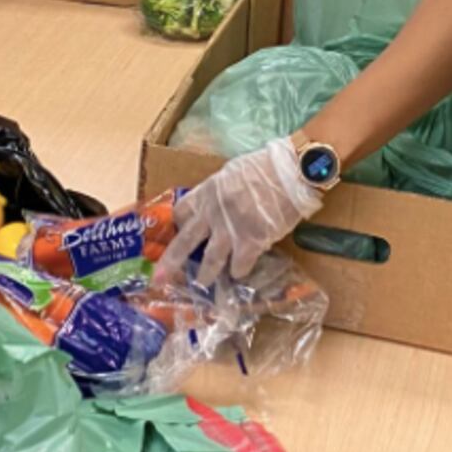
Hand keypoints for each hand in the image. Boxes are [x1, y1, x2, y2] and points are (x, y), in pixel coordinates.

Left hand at [157, 138, 324, 286]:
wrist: (292, 171)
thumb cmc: (267, 167)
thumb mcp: (233, 173)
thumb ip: (221, 192)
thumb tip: (218, 205)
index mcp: (208, 191)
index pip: (182, 212)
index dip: (178, 226)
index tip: (176, 234)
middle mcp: (213, 212)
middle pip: (185, 241)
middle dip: (171, 262)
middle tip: (159, 278)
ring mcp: (230, 230)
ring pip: (210, 261)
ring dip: (205, 275)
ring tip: (202, 284)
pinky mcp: (251, 242)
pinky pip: (239, 266)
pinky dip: (239, 272)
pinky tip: (240, 274)